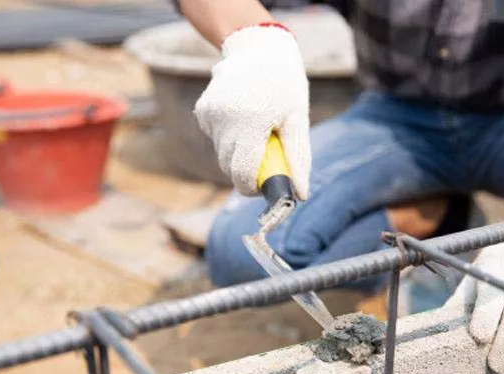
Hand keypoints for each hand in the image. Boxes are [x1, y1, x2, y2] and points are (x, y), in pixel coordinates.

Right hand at [194, 23, 310, 198]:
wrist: (258, 47)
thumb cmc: (284, 85)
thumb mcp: (297, 120)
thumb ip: (297, 159)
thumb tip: (300, 195)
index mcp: (250, 123)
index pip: (241, 173)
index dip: (251, 187)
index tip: (263, 187)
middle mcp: (224, 120)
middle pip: (228, 167)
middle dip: (245, 172)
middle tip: (265, 159)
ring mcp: (210, 114)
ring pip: (221, 153)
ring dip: (237, 152)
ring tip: (256, 132)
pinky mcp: (203, 110)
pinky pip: (215, 137)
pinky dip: (228, 137)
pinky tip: (243, 118)